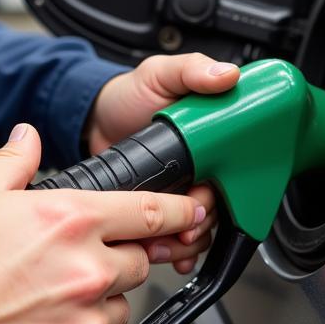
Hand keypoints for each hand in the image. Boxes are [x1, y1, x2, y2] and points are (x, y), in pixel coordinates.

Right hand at [0, 124, 203, 323]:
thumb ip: (13, 164)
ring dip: (94, 307)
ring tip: (40, 308)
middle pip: (139, 263)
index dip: (176, 212)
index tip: (191, 213)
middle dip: (115, 262)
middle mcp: (86, 269)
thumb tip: (28, 138)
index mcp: (68, 219)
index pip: (150, 211)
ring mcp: (85, 323)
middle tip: (66, 270)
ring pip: (118, 310)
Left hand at [87, 53, 239, 274]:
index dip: (223, 194)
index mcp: (211, 140)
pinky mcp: (159, 209)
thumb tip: (228, 75)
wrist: (92, 121)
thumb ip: (192, 70)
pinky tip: (167, 253)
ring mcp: (181, 190)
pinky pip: (176, 236)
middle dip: (200, 223)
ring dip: (187, 242)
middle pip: (218, 207)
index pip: (232, 174)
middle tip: (183, 229)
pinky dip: (175, 251)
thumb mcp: (161, 73)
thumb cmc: (130, 95)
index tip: (201, 202)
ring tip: (165, 242)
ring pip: (199, 227)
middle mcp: (203, 168)